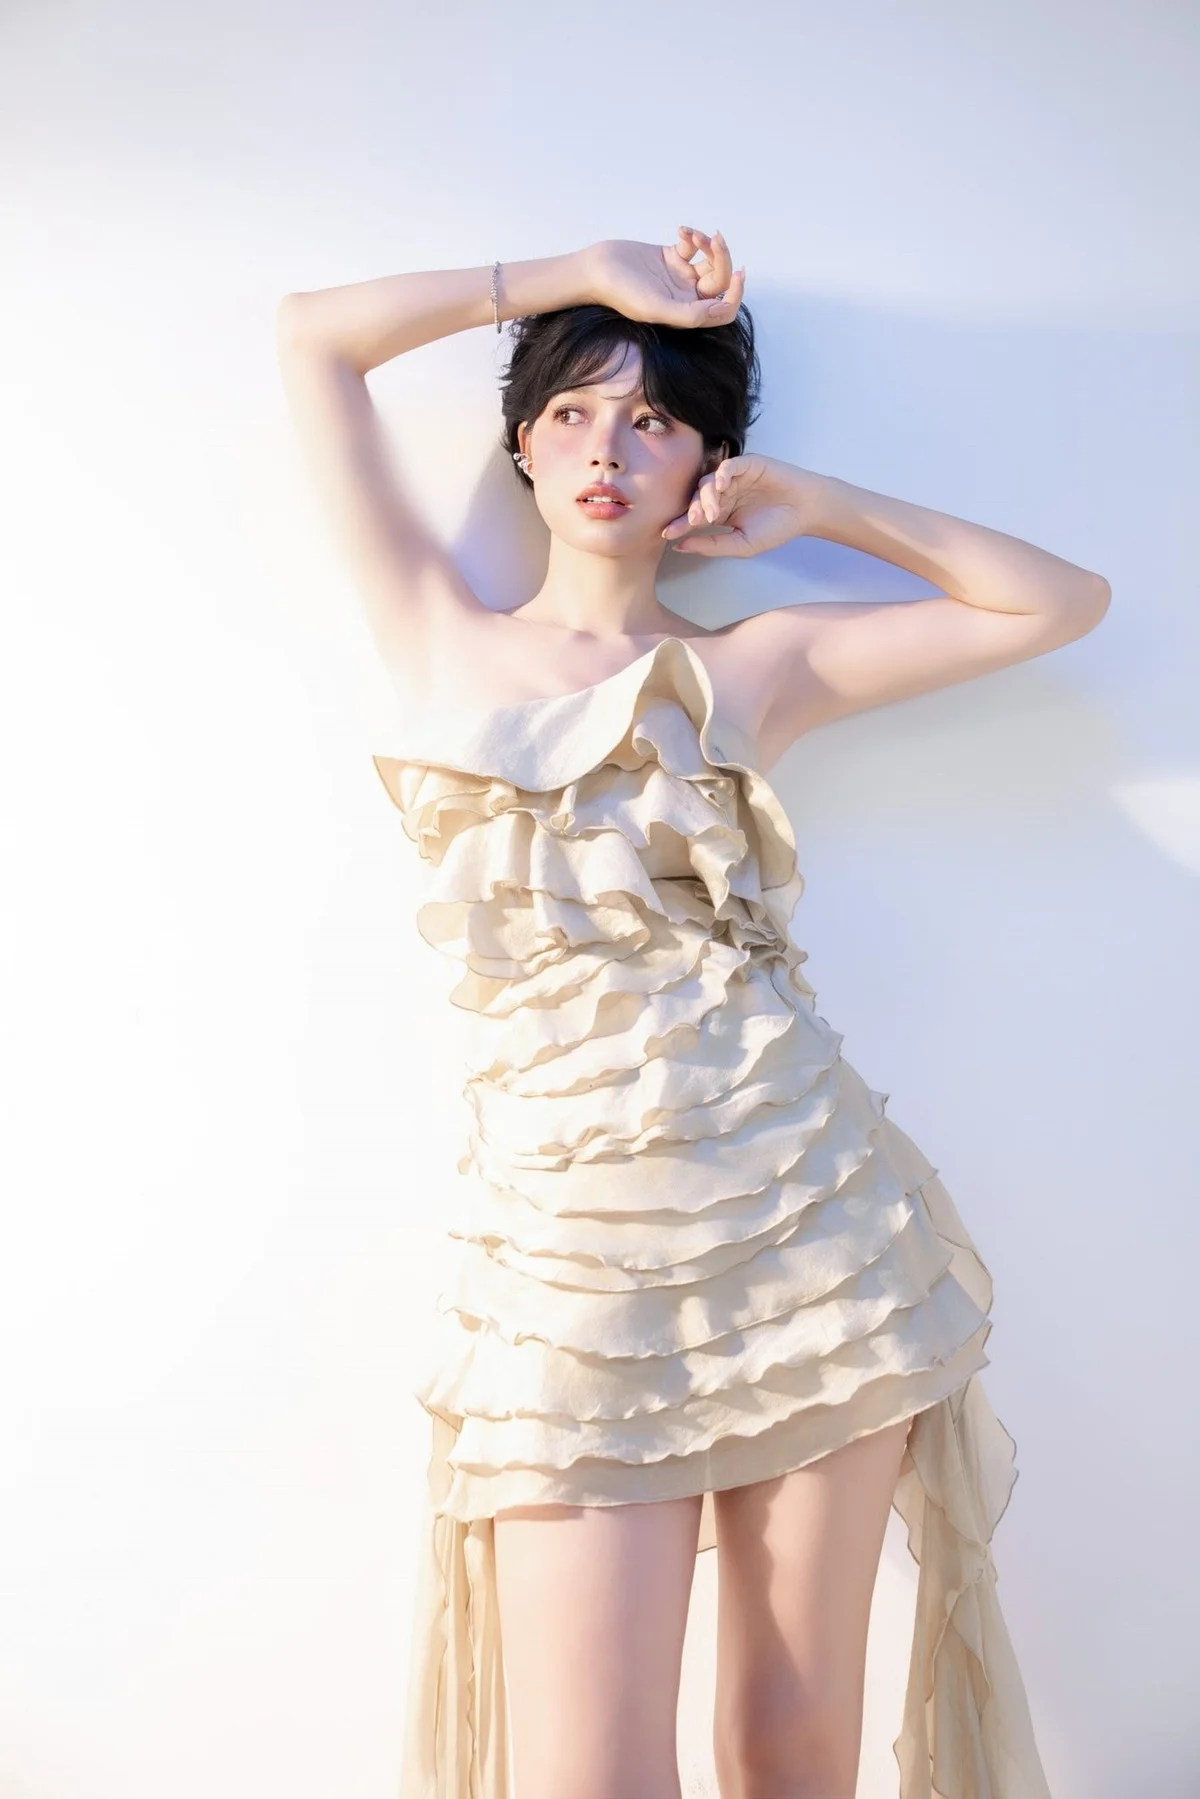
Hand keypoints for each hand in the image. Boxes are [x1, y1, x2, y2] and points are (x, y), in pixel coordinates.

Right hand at [585, 228, 744, 327]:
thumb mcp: (655, 308)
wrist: (596, 269)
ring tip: (692, 235)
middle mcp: (686, 296)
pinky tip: (680, 230)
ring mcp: (680, 276)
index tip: (737, 274)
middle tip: (714, 239)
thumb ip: (688, 314)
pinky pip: (694, 246)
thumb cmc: (621, 293)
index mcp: (685, 313)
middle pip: (720, 281)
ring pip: (710, 261)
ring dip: (708, 245)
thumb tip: (720, 309)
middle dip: (722, 259)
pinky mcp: (672, 256)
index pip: (722, 310)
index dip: (735, 295)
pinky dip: (692, 235)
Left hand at [661, 455, 821, 556]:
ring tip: (711, 511)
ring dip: (706, 496)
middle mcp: (723, 494)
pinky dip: (723, 473)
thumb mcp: (741, 544)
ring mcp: (734, 478)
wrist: (805, 511)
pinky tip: (721, 486)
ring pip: (709, 482)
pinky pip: (729, 465)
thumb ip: (712, 545)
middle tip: (693, 521)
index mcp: (719, 513)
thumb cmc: (776, 529)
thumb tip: (680, 546)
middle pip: (697, 498)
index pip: (694, 517)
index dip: (680, 525)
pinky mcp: (747, 464)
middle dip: (692, 511)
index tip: (666, 535)